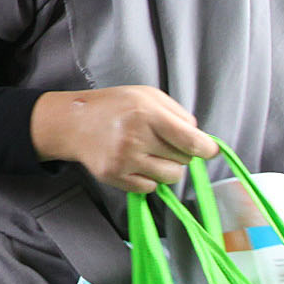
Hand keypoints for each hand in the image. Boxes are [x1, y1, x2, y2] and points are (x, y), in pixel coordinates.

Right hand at [31, 86, 217, 192]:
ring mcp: (124, 160)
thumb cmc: (114, 106)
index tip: (210, 150)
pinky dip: (149, 179)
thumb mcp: (146, 95)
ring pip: (170, 177)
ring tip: (152, 154)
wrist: (73, 122)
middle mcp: (136, 138)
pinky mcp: (114, 176)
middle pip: (183, 160)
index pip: (190, 140)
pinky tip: (137, 163)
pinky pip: (150, 188)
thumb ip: (177, 112)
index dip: (207, 148)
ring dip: (168, 167)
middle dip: (181, 152)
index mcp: (146, 113)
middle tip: (165, 143)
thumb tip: (199, 137)